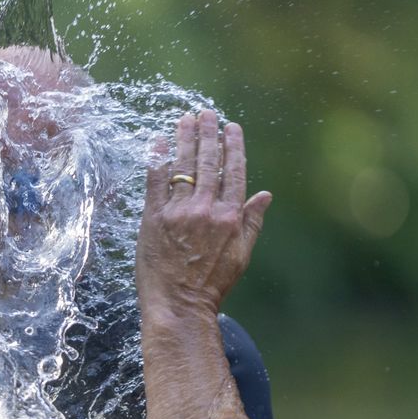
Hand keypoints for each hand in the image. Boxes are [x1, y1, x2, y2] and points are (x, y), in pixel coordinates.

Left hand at [135, 110, 271, 319]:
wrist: (180, 305)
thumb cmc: (212, 284)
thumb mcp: (241, 254)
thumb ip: (252, 221)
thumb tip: (265, 194)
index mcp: (229, 217)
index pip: (233, 172)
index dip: (232, 147)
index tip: (231, 127)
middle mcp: (205, 210)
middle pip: (207, 162)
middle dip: (207, 133)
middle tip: (206, 113)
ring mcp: (177, 212)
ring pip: (182, 167)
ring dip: (184, 139)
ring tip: (185, 119)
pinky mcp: (153, 218)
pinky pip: (154, 181)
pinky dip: (157, 159)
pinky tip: (158, 141)